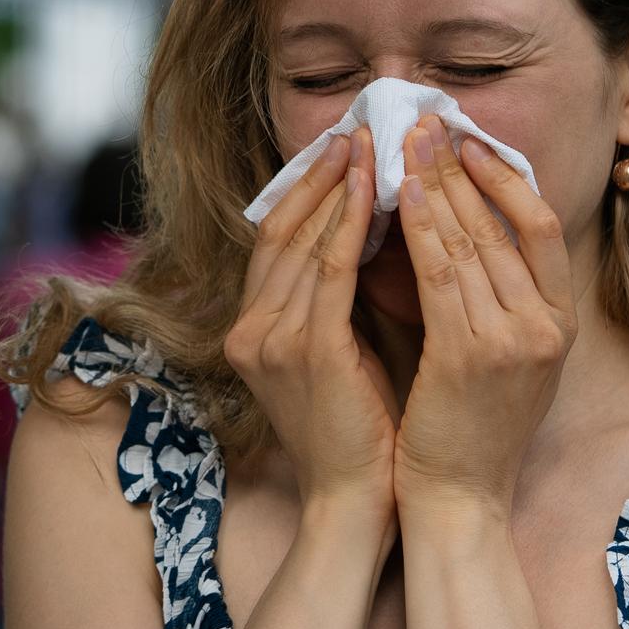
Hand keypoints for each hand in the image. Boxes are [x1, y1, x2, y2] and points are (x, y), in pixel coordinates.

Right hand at [226, 128, 398, 520]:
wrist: (357, 502)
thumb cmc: (361, 431)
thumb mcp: (339, 353)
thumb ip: (339, 299)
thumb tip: (371, 231)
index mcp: (252, 329)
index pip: (275, 240)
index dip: (305, 190)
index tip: (340, 147)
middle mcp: (250, 329)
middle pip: (282, 228)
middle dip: (321, 174)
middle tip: (356, 126)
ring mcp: (271, 338)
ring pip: (306, 240)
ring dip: (340, 185)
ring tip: (371, 142)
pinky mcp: (306, 350)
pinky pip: (331, 269)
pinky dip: (352, 223)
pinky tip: (378, 189)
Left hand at [391, 114, 576, 523]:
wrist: (458, 498)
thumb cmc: (465, 426)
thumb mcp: (499, 352)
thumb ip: (491, 294)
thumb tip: (454, 218)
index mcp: (561, 323)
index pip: (543, 226)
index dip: (505, 177)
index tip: (468, 140)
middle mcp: (547, 327)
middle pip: (504, 223)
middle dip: (461, 167)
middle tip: (426, 122)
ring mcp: (514, 341)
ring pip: (471, 241)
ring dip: (435, 184)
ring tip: (405, 143)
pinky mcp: (470, 356)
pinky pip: (441, 275)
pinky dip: (419, 228)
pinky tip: (398, 194)